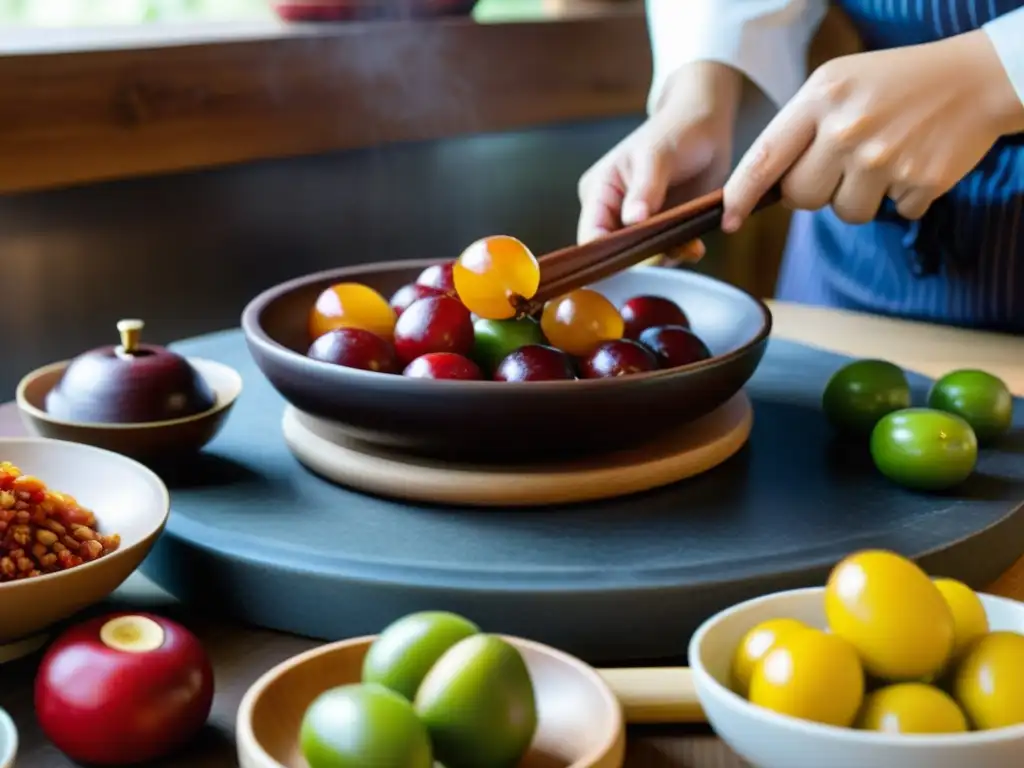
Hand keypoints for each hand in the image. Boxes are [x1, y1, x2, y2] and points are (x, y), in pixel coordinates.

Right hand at [577, 62, 740, 263]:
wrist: (707, 127)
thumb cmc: (675, 131)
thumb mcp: (657, 156)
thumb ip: (645, 190)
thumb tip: (632, 219)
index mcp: (598, 191)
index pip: (590, 234)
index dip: (604, 254)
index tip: (630, 260)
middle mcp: (613, 212)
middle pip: (614, 252)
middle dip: (640, 258)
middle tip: (667, 253)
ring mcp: (638, 223)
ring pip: (642, 256)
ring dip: (665, 256)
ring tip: (689, 247)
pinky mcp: (662, 228)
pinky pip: (665, 251)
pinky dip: (679, 252)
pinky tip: (694, 246)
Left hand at [723, 30, 1023, 231]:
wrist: (977, 78)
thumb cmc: (894, 84)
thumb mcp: (837, 86)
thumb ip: (799, 130)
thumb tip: (764, 188)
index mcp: (821, 98)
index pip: (765, 157)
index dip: (740, 194)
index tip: (727, 219)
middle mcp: (848, 128)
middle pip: (801, 197)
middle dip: (815, 190)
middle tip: (843, 162)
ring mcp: (884, 157)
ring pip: (845, 212)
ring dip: (860, 196)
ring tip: (883, 159)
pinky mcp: (919, 181)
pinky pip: (891, 213)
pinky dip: (901, 196)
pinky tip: (914, 161)